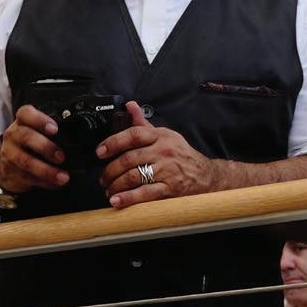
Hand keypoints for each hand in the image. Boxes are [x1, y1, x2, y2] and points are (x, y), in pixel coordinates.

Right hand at [0, 105, 69, 193]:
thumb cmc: (28, 144)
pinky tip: (56, 183)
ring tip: (63, 177)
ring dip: (47, 170)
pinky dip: (44, 182)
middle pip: (26, 136)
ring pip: (26, 161)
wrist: (7, 165)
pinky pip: (28, 178)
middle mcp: (13, 135)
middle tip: (61, 156)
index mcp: (22, 121)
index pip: (25, 113)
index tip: (55, 129)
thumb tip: (74, 136)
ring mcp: (10, 154)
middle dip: (46, 147)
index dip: (40, 120)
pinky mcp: (11, 172)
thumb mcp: (35, 131)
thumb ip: (50, 131)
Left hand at [97, 101, 214, 208]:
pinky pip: (144, 194)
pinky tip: (117, 201)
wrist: (205, 176)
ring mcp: (166, 171)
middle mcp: (163, 151)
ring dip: (116, 184)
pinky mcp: (169, 189)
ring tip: (109, 189)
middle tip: (103, 177)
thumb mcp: (164, 134)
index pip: (134, 134)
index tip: (100, 151)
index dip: (114, 142)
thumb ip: (143, 123)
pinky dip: (128, 198)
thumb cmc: (181, 155)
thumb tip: (129, 106)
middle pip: (130, 158)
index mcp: (160, 136)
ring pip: (134, 176)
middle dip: (111, 169)